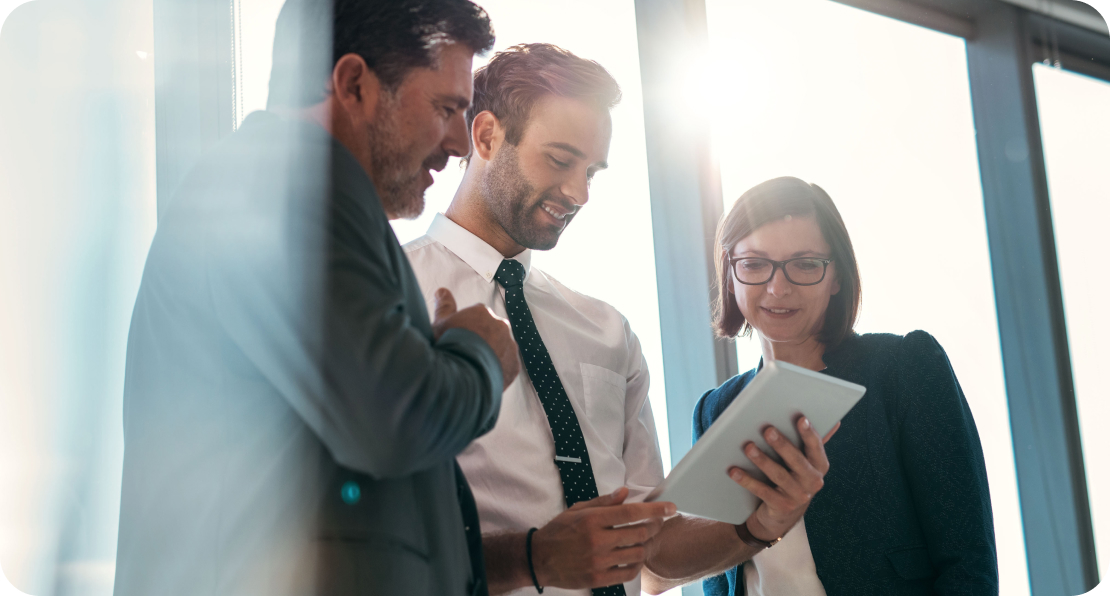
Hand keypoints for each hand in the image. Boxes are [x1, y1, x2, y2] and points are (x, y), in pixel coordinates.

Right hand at [431, 288, 519, 388]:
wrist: (461, 375)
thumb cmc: (448, 346)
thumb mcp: (440, 324)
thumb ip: (444, 306)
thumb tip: (442, 290)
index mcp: (483, 312)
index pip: (477, 317)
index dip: (467, 329)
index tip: (459, 339)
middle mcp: (501, 325)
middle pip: (491, 331)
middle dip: (482, 340)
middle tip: (467, 354)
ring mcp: (510, 345)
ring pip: (501, 348)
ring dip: (492, 354)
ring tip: (475, 367)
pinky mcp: (514, 365)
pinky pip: (507, 366)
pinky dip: (499, 370)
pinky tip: (484, 376)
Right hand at [532, 487, 675, 588]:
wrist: (539, 559)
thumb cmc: (559, 531)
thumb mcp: (577, 510)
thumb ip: (603, 502)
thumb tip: (625, 493)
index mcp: (592, 520)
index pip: (631, 512)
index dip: (655, 510)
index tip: (670, 508)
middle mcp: (597, 540)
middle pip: (639, 533)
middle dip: (654, 526)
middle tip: (658, 523)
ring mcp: (598, 562)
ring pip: (637, 553)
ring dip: (645, 546)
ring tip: (645, 540)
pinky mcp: (597, 579)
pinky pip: (628, 573)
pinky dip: (636, 565)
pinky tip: (634, 558)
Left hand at [728, 417, 837, 541]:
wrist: (784, 514)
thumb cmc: (794, 477)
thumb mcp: (806, 462)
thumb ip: (814, 442)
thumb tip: (836, 420)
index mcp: (820, 466)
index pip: (816, 447)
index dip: (809, 433)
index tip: (801, 419)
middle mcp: (813, 482)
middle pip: (797, 461)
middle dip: (782, 444)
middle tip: (768, 430)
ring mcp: (798, 496)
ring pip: (778, 475)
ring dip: (762, 460)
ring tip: (748, 447)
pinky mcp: (781, 506)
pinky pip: (762, 491)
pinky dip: (747, 480)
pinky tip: (734, 471)